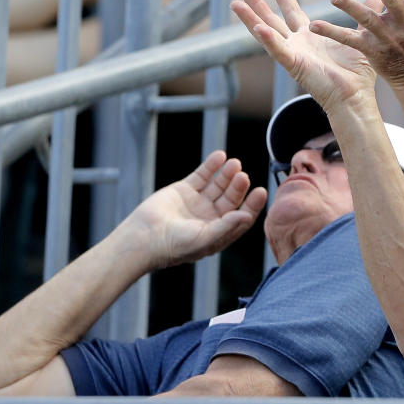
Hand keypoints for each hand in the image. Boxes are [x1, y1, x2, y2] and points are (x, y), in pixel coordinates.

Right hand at [127, 152, 266, 268]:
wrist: (143, 238)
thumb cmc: (173, 246)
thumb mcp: (204, 239)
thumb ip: (227, 227)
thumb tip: (246, 217)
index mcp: (217, 232)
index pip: (240, 216)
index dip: (251, 205)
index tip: (260, 191)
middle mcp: (209, 217)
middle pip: (230, 198)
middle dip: (238, 187)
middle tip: (243, 176)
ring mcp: (197, 202)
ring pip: (218, 184)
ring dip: (227, 174)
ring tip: (234, 164)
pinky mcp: (184, 190)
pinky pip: (202, 175)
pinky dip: (211, 166)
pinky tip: (220, 156)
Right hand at [231, 0, 377, 113]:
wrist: (356, 96)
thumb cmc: (358, 73)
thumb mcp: (361, 35)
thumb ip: (364, 14)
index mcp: (311, 37)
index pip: (292, 13)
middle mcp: (297, 44)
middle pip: (271, 19)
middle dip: (257, 2)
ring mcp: (293, 55)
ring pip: (266, 33)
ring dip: (251, 18)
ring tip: (235, 3)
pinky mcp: (294, 66)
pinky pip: (278, 51)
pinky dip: (267, 40)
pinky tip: (257, 28)